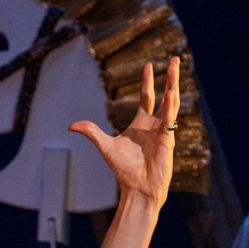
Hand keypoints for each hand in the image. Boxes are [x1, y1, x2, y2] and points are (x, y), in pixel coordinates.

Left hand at [68, 56, 181, 211]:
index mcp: (142, 123)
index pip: (148, 97)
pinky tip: (172, 91)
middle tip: (174, 59)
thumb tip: (72, 126)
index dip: (148, 81)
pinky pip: (171, 118)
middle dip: (170, 77)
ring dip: (174, 83)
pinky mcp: (168, 139)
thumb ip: (91, 132)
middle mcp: (154, 124)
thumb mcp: (105, 146)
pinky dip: (171, 105)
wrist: (137, 188)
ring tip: (176, 65)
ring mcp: (163, 131)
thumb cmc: (124, 170)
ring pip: (172, 102)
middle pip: (165, 95)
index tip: (148, 65)